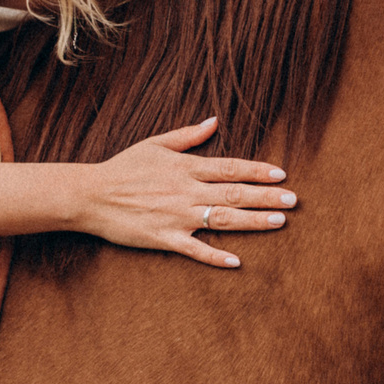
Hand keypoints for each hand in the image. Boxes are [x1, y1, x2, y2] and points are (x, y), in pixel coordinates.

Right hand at [72, 116, 296, 268]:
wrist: (90, 195)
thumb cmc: (122, 168)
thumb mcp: (154, 144)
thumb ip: (188, 135)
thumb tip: (214, 122)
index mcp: (185, 167)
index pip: (230, 168)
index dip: (257, 171)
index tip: (281, 174)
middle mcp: (186, 191)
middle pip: (234, 194)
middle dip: (266, 196)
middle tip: (293, 200)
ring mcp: (176, 216)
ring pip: (222, 220)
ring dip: (253, 222)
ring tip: (279, 222)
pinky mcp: (163, 238)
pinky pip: (194, 250)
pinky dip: (215, 256)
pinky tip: (236, 261)